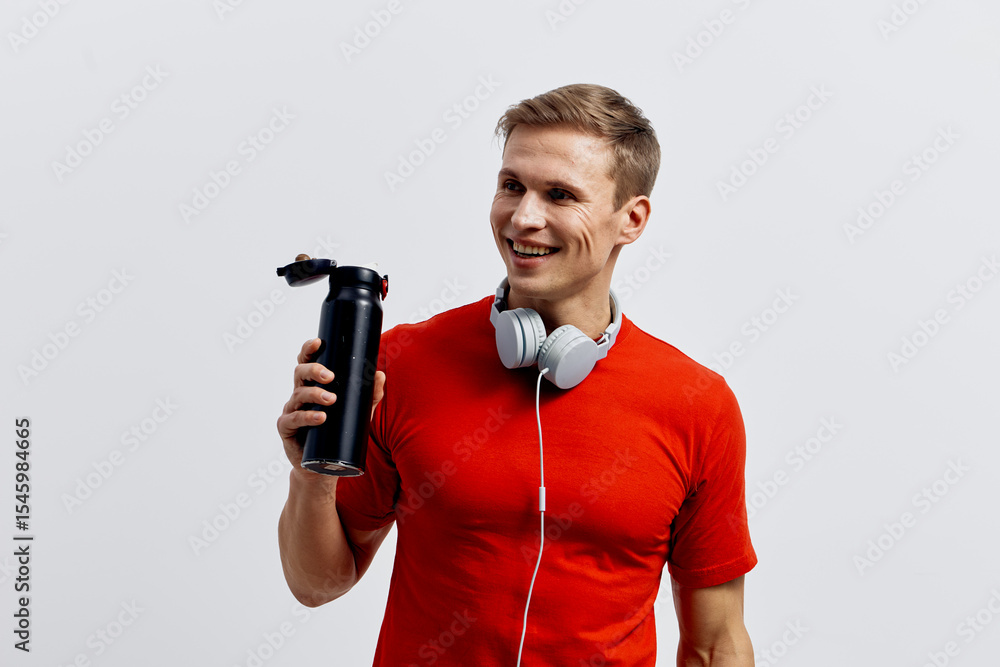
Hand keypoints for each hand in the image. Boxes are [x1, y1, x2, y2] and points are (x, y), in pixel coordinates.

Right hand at [276, 338, 385, 473]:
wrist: (321, 466)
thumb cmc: (338, 432)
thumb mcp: (358, 412)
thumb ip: (370, 394)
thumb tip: (380, 374)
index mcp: (312, 384)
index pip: (307, 362)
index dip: (309, 350)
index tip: (318, 342)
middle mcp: (299, 394)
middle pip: (300, 373)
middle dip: (314, 370)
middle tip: (330, 376)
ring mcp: (292, 410)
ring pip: (298, 395)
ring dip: (314, 394)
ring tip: (331, 399)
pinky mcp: (287, 428)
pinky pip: (294, 419)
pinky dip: (308, 417)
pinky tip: (320, 417)